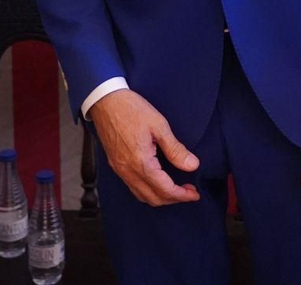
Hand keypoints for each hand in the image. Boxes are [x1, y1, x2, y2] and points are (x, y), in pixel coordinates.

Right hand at [89, 89, 200, 206]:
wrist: (105, 101)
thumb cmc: (131, 109)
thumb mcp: (159, 125)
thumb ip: (175, 149)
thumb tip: (192, 165)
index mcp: (141, 162)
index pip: (165, 189)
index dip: (182, 195)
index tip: (195, 194)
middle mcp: (128, 171)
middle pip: (153, 198)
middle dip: (173, 199)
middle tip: (188, 192)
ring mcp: (120, 170)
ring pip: (142, 195)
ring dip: (160, 197)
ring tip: (175, 188)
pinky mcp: (115, 165)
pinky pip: (133, 187)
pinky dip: (147, 190)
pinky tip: (157, 181)